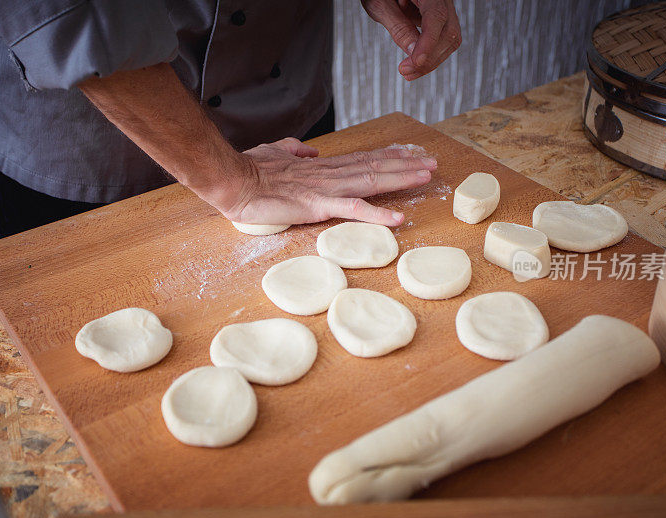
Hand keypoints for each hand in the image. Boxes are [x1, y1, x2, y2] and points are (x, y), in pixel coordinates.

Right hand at [220, 138, 436, 226]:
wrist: (234, 181)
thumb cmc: (251, 170)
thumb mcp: (276, 154)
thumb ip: (294, 151)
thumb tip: (309, 152)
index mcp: (321, 167)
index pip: (361, 159)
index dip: (387, 157)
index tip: (409, 154)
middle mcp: (329, 174)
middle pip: (374, 167)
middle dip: (405, 166)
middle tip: (432, 163)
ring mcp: (326, 189)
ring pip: (371, 182)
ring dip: (400, 179)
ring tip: (426, 177)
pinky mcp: (318, 206)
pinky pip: (353, 210)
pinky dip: (377, 214)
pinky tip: (398, 218)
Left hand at [361, 0, 461, 80]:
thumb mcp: (381, 5)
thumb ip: (398, 26)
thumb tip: (412, 52)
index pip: (436, 15)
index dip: (428, 42)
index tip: (417, 61)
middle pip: (449, 31)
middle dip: (430, 57)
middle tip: (406, 71)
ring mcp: (443, 8)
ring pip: (450, 39)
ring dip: (431, 60)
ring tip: (408, 70)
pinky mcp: (438, 19)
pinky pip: (442, 39)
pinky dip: (430, 54)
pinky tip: (415, 62)